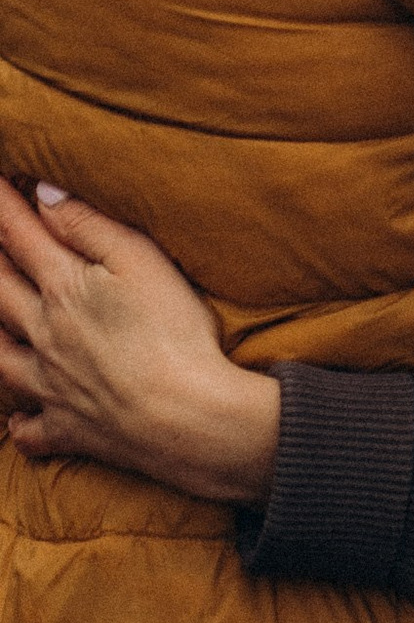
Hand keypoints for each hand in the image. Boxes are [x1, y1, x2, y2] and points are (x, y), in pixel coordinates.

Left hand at [0, 182, 280, 504]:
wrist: (185, 418)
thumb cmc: (173, 333)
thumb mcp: (141, 261)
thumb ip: (89, 226)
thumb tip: (44, 193)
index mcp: (65, 289)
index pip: (20, 235)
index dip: (4, 203)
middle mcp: (45, 334)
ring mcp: (51, 384)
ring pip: (0, 358)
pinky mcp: (68, 427)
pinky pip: (30, 429)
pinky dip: (18, 422)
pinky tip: (15, 417)